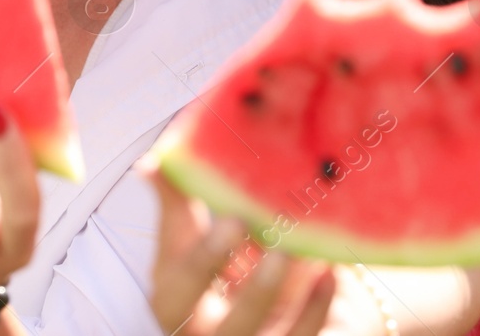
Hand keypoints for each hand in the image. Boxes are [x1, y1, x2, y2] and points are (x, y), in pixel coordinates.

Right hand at [147, 164, 351, 335]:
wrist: (228, 317)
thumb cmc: (199, 272)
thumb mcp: (180, 243)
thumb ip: (173, 201)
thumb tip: (150, 161)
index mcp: (175, 304)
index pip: (185, 287)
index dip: (209, 256)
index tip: (234, 221)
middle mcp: (208, 335)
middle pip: (232, 326)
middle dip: (258, 292)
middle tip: (281, 252)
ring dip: (298, 298)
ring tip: (312, 258)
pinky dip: (317, 307)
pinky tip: (329, 273)